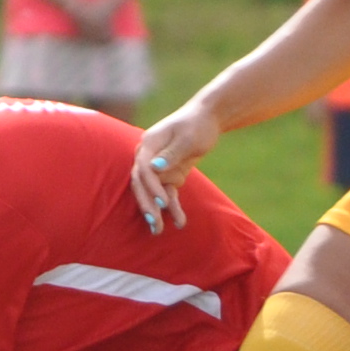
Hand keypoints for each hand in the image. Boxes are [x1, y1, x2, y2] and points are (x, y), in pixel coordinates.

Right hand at [130, 99, 222, 228]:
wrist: (207, 119)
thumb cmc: (197, 125)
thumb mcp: (188, 138)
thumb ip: (172, 153)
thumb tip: (155, 166)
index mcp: (149, 144)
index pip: (144, 168)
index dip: (151, 186)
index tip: (162, 202)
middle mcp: (148, 156)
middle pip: (142, 184)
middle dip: (147, 204)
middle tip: (155, 223)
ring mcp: (158, 167)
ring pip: (153, 193)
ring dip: (156, 211)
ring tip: (159, 231)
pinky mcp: (169, 174)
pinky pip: (168, 193)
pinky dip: (172, 207)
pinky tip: (179, 222)